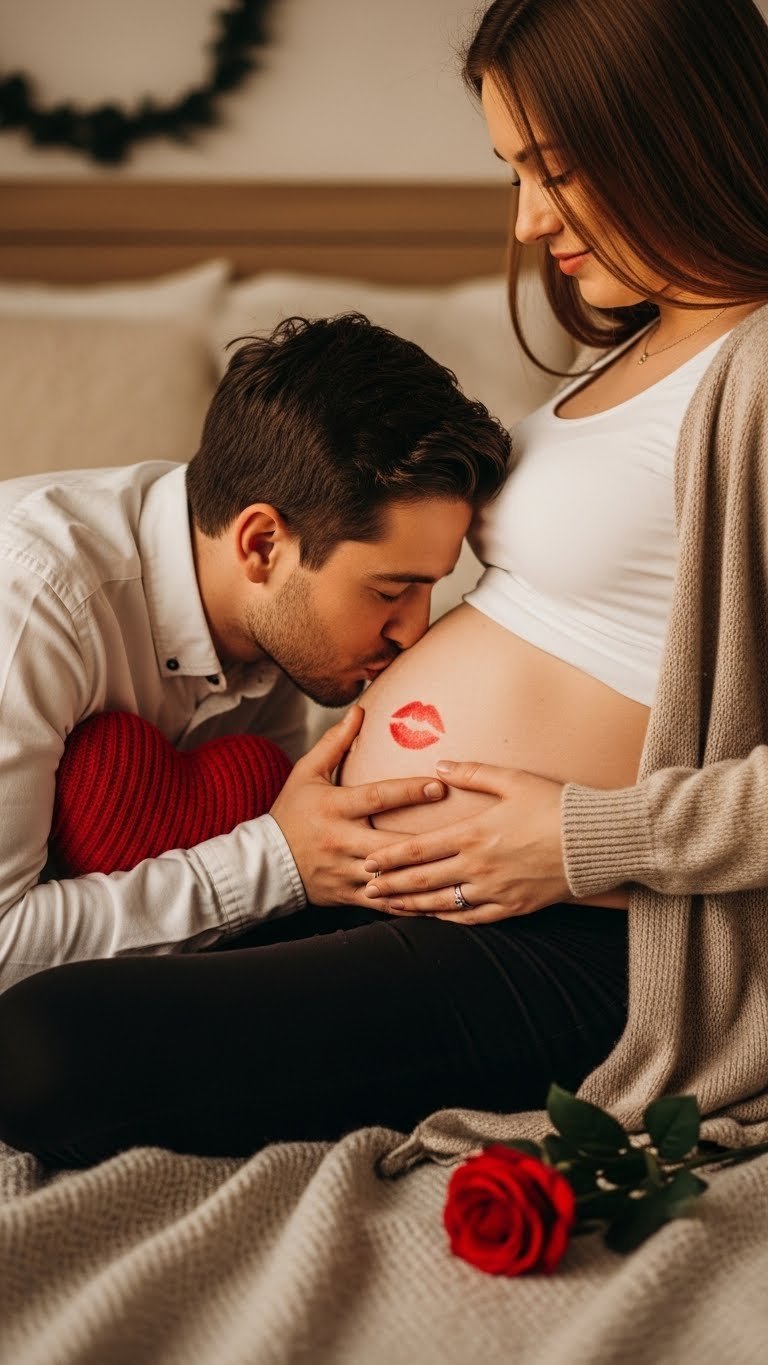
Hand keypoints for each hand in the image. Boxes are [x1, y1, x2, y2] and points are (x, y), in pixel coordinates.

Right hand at [270, 706, 445, 905]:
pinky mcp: (350, 896)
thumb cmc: (290, 813)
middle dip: (428, 839)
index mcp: (334, 807)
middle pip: (391, 841)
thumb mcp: (306, 773)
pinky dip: (413, 902)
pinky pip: (386, 902)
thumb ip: (335, 743)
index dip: (410, 791)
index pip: (377, 797)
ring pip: (392, 876)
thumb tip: (360, 710)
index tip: (440, 786)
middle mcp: (341, 840)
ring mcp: (346, 871)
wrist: (264, 864)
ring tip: (459, 869)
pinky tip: (438, 898)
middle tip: (465, 832)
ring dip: (424, 874)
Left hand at [361, 760, 568, 923]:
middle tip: (365, 889)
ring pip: (442, 903)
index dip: (389, 857)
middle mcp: (478, 865)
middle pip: (422, 879)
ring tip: (390, 906)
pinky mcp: (513, 906)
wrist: (596, 841)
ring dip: (412, 905)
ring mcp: (495, 889)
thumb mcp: (514, 780)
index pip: (419, 848)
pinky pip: (472, 917)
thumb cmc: (555, 804)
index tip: (367, 861)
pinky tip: (435, 918)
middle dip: (390, 885)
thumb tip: (440, 766)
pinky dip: (449, 919)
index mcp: (473, 833)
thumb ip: (473, 773)